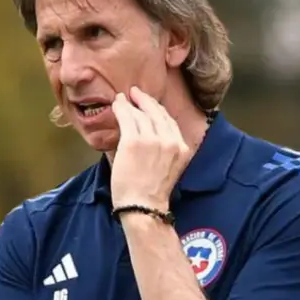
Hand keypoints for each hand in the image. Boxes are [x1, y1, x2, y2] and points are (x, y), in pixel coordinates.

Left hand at [109, 87, 194, 209]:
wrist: (143, 206)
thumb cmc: (150, 193)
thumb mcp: (168, 168)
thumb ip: (165, 151)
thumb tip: (152, 136)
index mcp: (182, 147)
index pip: (169, 122)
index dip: (158, 109)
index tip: (149, 104)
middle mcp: (170, 141)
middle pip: (157, 113)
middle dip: (145, 101)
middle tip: (135, 93)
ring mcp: (153, 140)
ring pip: (141, 114)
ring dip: (131, 103)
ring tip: (123, 98)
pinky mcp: (134, 141)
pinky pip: (127, 117)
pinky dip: (121, 108)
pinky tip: (117, 103)